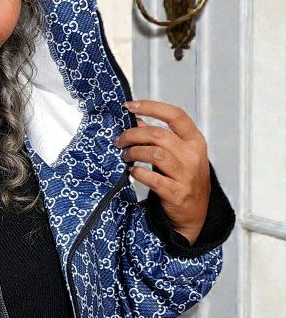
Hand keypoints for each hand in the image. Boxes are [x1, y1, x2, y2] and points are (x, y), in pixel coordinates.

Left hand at [114, 99, 210, 243]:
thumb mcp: (179, 153)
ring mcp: (186, 175)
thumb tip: (137, 118)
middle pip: (158, 134)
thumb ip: (159, 136)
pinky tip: (133, 172)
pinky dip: (138, 172)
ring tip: (126, 155)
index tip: (130, 106)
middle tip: (120, 140)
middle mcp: (193, 155)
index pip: (175, 115)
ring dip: (134, 152)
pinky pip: (152, 178)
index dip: (151, 107)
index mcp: (195, 141)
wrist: (196, 212)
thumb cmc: (185, 177)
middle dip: (133, 134)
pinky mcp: (176, 192)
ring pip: (155, 154)